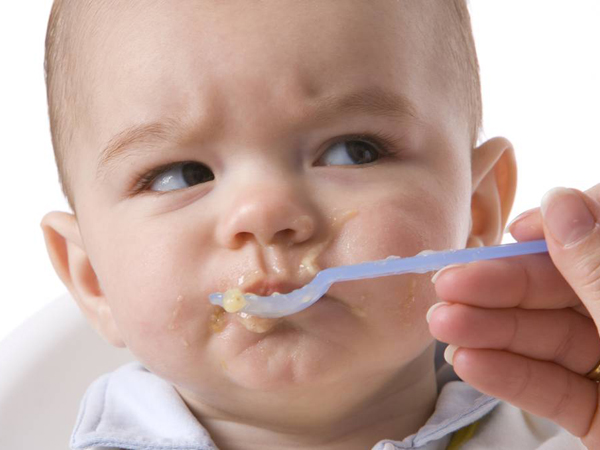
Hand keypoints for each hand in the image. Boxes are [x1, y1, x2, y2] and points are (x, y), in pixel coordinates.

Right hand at [427, 184, 599, 448]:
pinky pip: (556, 390)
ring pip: (554, 342)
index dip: (564, 228)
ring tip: (442, 327)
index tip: (515, 233)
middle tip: (447, 285)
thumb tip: (561, 204)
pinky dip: (511, 378)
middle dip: (504, 289)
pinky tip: (470, 364)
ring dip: (493, 334)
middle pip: (569, 292)